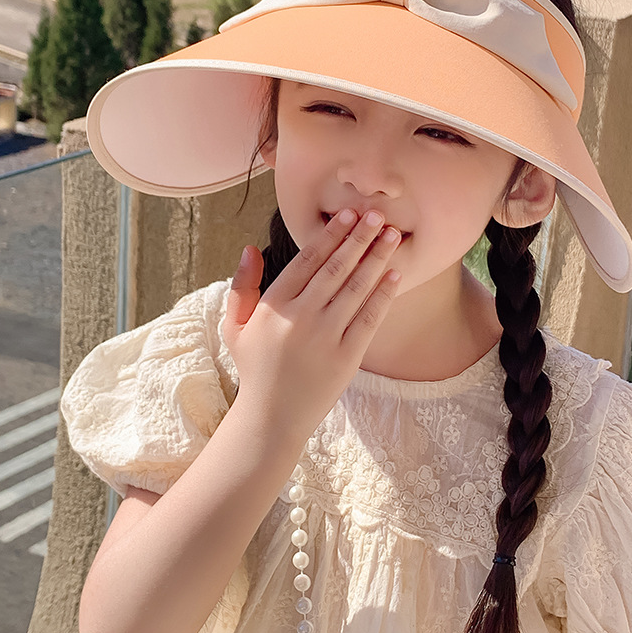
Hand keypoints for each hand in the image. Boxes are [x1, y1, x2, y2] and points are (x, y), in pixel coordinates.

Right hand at [223, 210, 401, 438]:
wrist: (272, 418)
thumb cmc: (255, 367)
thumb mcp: (236, 327)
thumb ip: (242, 286)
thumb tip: (249, 247)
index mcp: (274, 306)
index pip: (307, 260)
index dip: (330, 235)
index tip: (348, 213)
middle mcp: (300, 317)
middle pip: (335, 268)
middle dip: (358, 238)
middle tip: (376, 215)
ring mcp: (325, 338)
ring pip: (355, 289)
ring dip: (376, 259)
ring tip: (392, 236)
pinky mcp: (346, 358)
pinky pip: (369, 320)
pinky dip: (383, 296)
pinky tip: (395, 276)